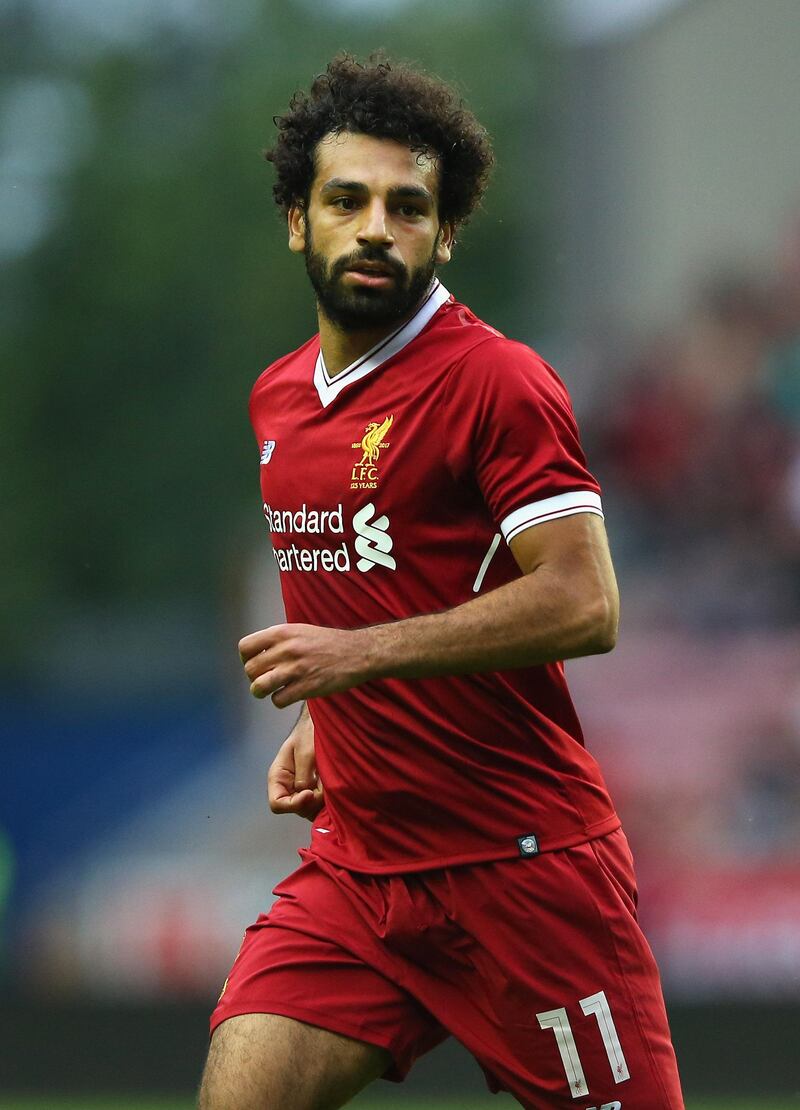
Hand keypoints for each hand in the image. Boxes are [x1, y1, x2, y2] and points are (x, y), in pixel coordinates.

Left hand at [239, 623, 373, 707]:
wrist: (358, 653)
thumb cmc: (329, 642)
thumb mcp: (300, 630)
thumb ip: (278, 640)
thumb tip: (256, 653)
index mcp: (283, 633)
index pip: (245, 647)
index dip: (247, 658)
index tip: (257, 663)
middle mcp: (286, 649)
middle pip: (250, 670)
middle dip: (254, 677)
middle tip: (266, 678)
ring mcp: (296, 669)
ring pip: (258, 687)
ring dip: (262, 692)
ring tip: (271, 690)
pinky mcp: (306, 688)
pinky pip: (278, 700)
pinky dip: (280, 700)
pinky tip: (289, 695)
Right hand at [268, 707, 323, 819]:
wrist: (323, 722)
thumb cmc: (310, 732)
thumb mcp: (305, 752)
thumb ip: (303, 776)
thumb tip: (307, 795)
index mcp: (278, 777)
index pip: (277, 804)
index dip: (294, 804)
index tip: (310, 794)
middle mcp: (289, 787)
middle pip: (297, 809)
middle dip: (313, 802)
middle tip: (326, 784)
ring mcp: (304, 790)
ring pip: (312, 809)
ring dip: (323, 800)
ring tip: (332, 779)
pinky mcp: (318, 789)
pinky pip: (322, 803)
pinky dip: (330, 799)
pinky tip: (336, 783)